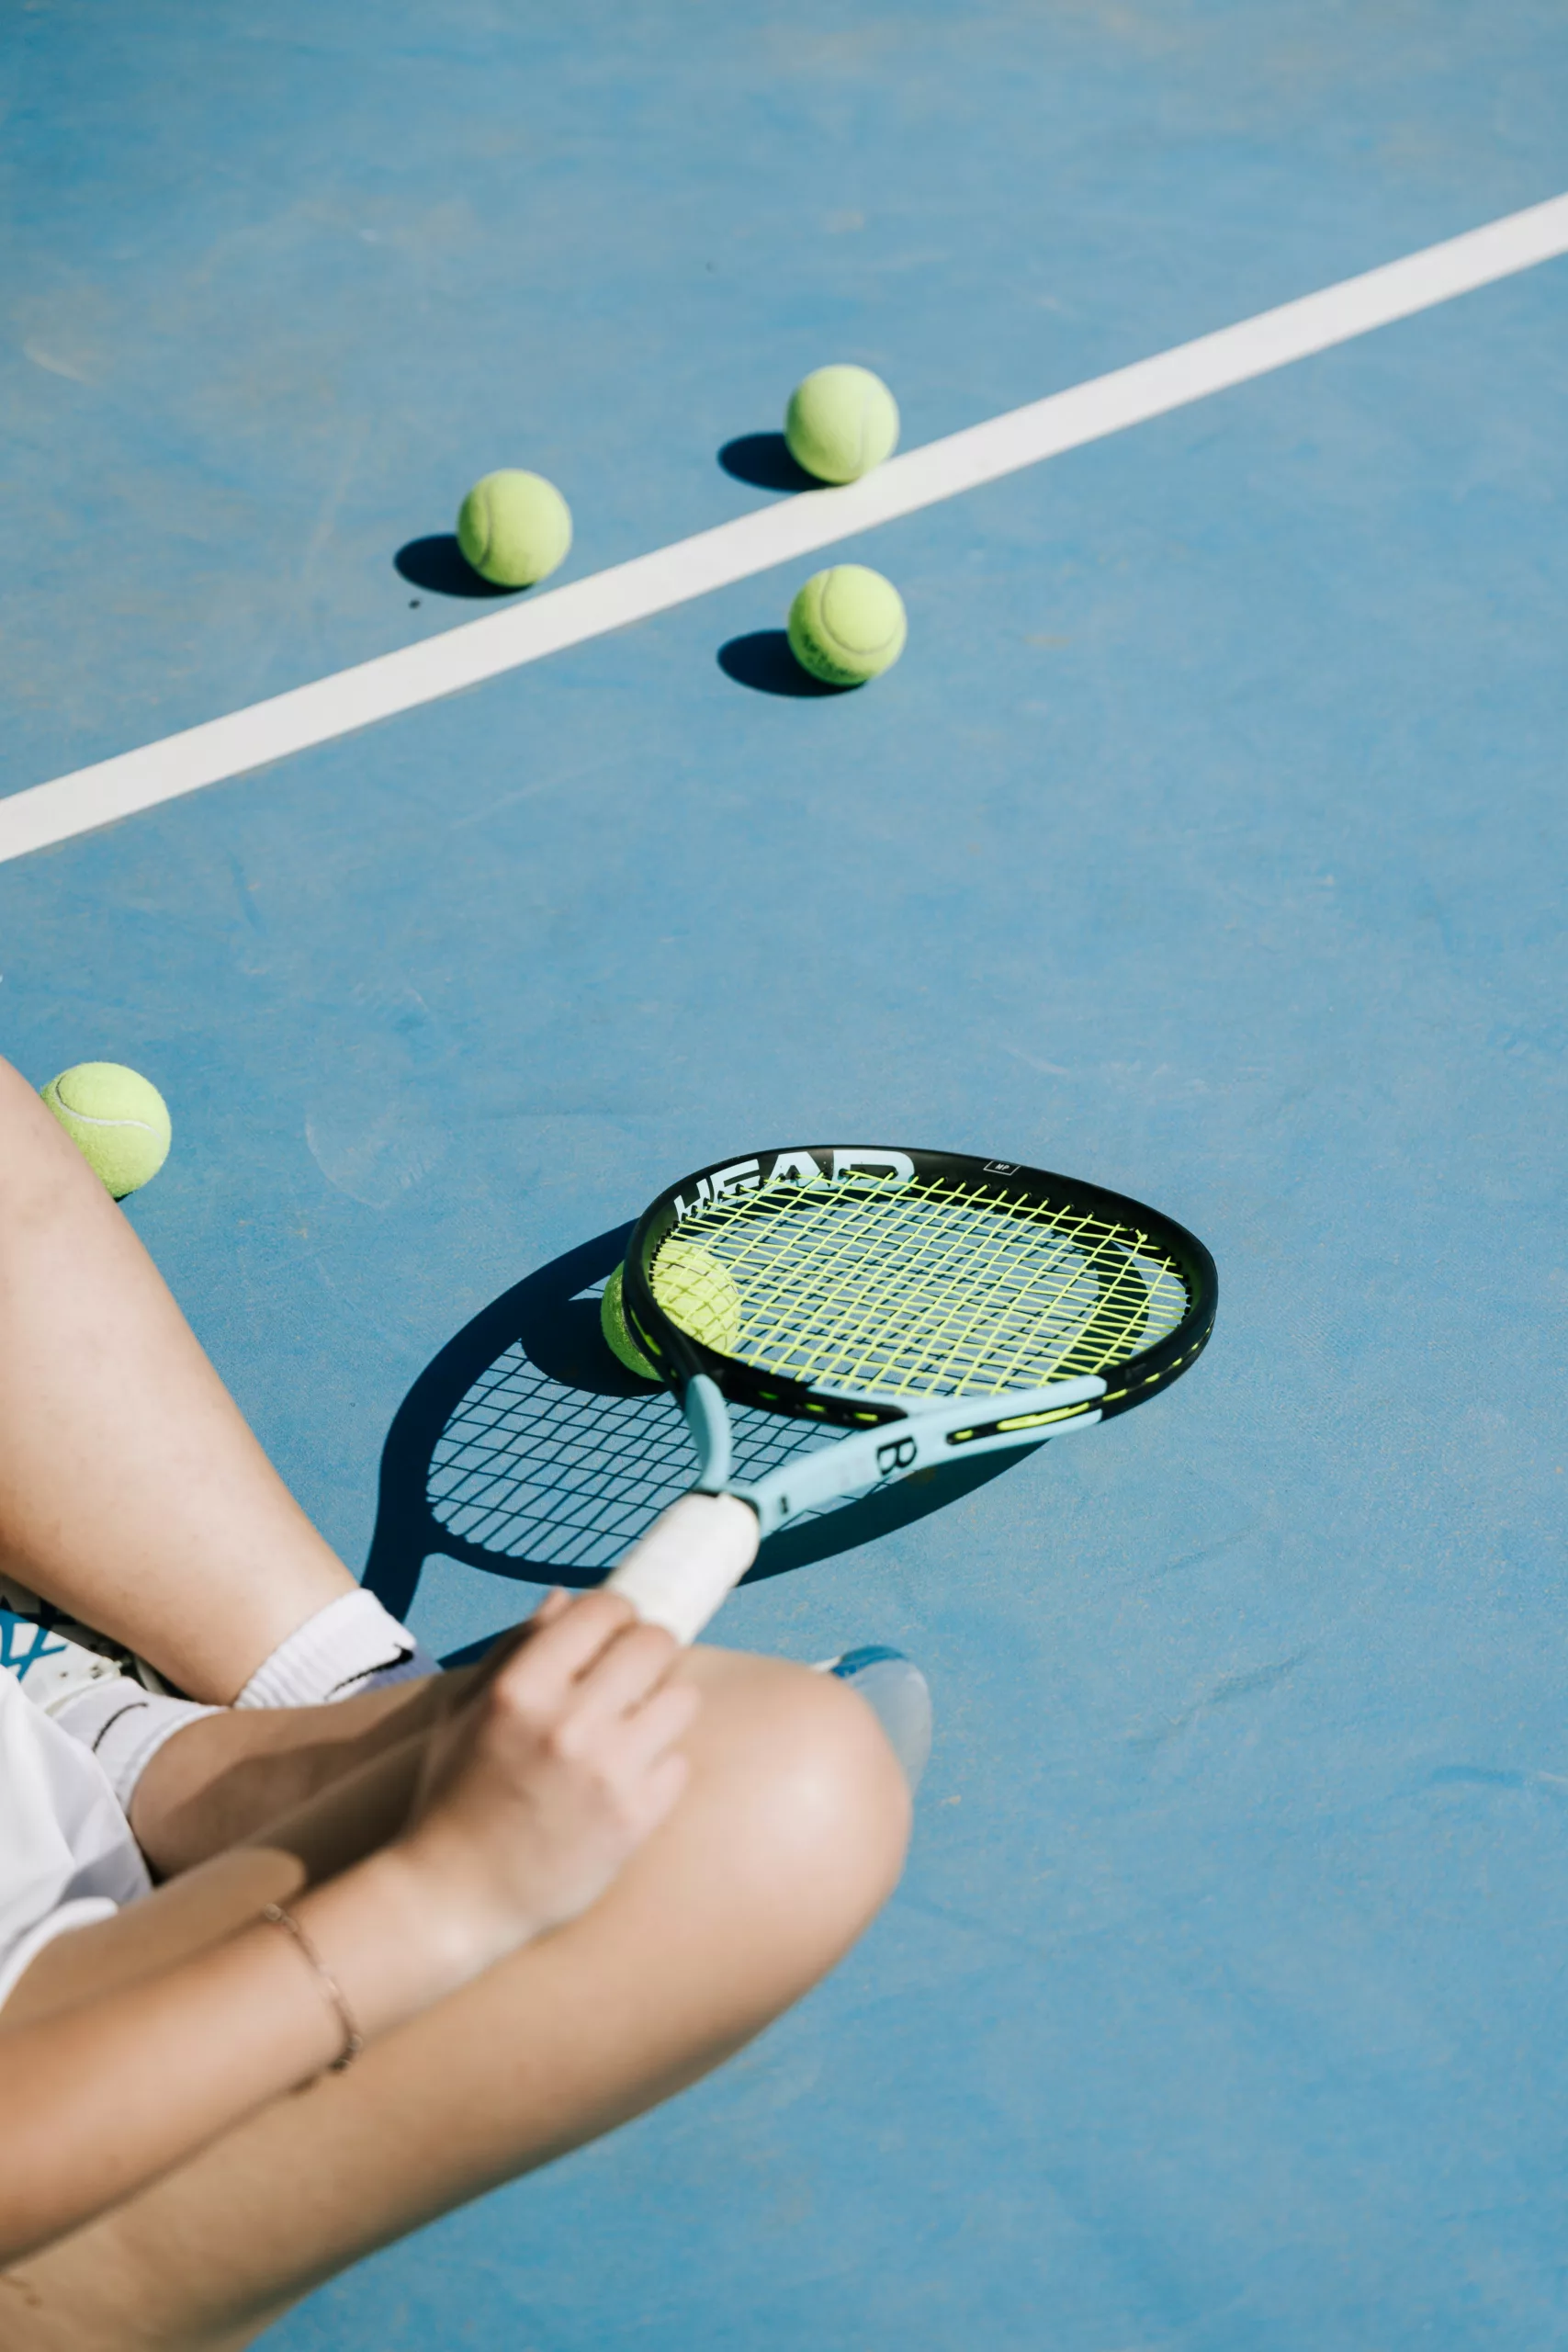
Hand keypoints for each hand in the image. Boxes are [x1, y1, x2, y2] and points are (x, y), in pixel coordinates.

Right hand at [394, 1590, 697, 1972]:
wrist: (455, 1899)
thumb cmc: (454, 1797)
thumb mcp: (464, 1712)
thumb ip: (515, 1649)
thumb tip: (566, 1598)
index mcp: (520, 1689)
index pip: (604, 1610)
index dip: (617, 1614)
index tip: (616, 1631)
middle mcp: (567, 1724)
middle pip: (656, 1644)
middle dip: (649, 1652)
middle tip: (635, 1674)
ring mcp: (606, 1773)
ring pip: (682, 1699)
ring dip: (662, 1707)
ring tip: (635, 1727)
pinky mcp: (633, 1819)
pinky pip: (678, 1763)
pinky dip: (659, 1767)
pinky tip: (627, 1781)